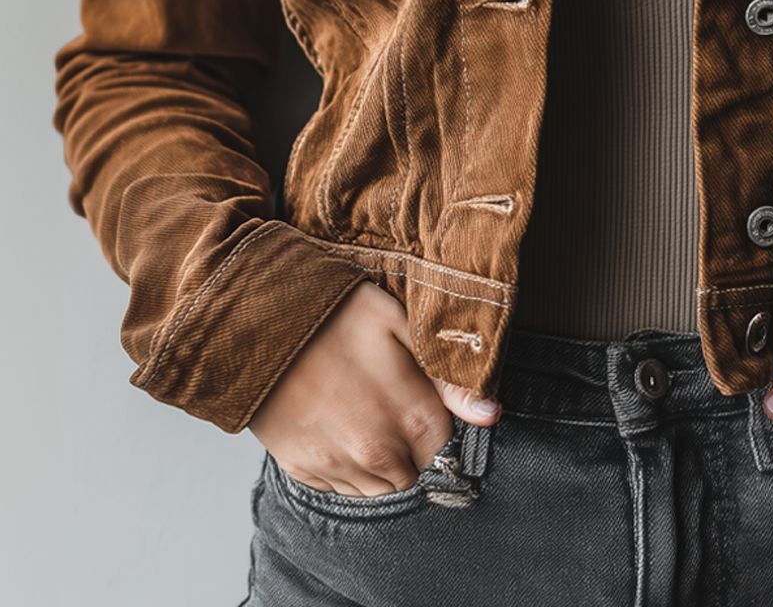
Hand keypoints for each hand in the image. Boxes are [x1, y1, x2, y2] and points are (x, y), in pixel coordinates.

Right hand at [248, 280, 500, 496]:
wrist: (255, 322)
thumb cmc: (331, 313)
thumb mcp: (399, 324)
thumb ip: (449, 374)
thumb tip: (490, 415)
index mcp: (415, 417)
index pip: (446, 445)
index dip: (431, 418)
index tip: (412, 395)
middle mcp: (382, 454)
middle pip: (414, 470)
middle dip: (406, 443)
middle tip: (382, 400)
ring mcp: (341, 466)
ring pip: (379, 486)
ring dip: (377, 460)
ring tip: (357, 411)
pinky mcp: (305, 470)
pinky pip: (340, 487)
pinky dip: (343, 466)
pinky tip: (333, 425)